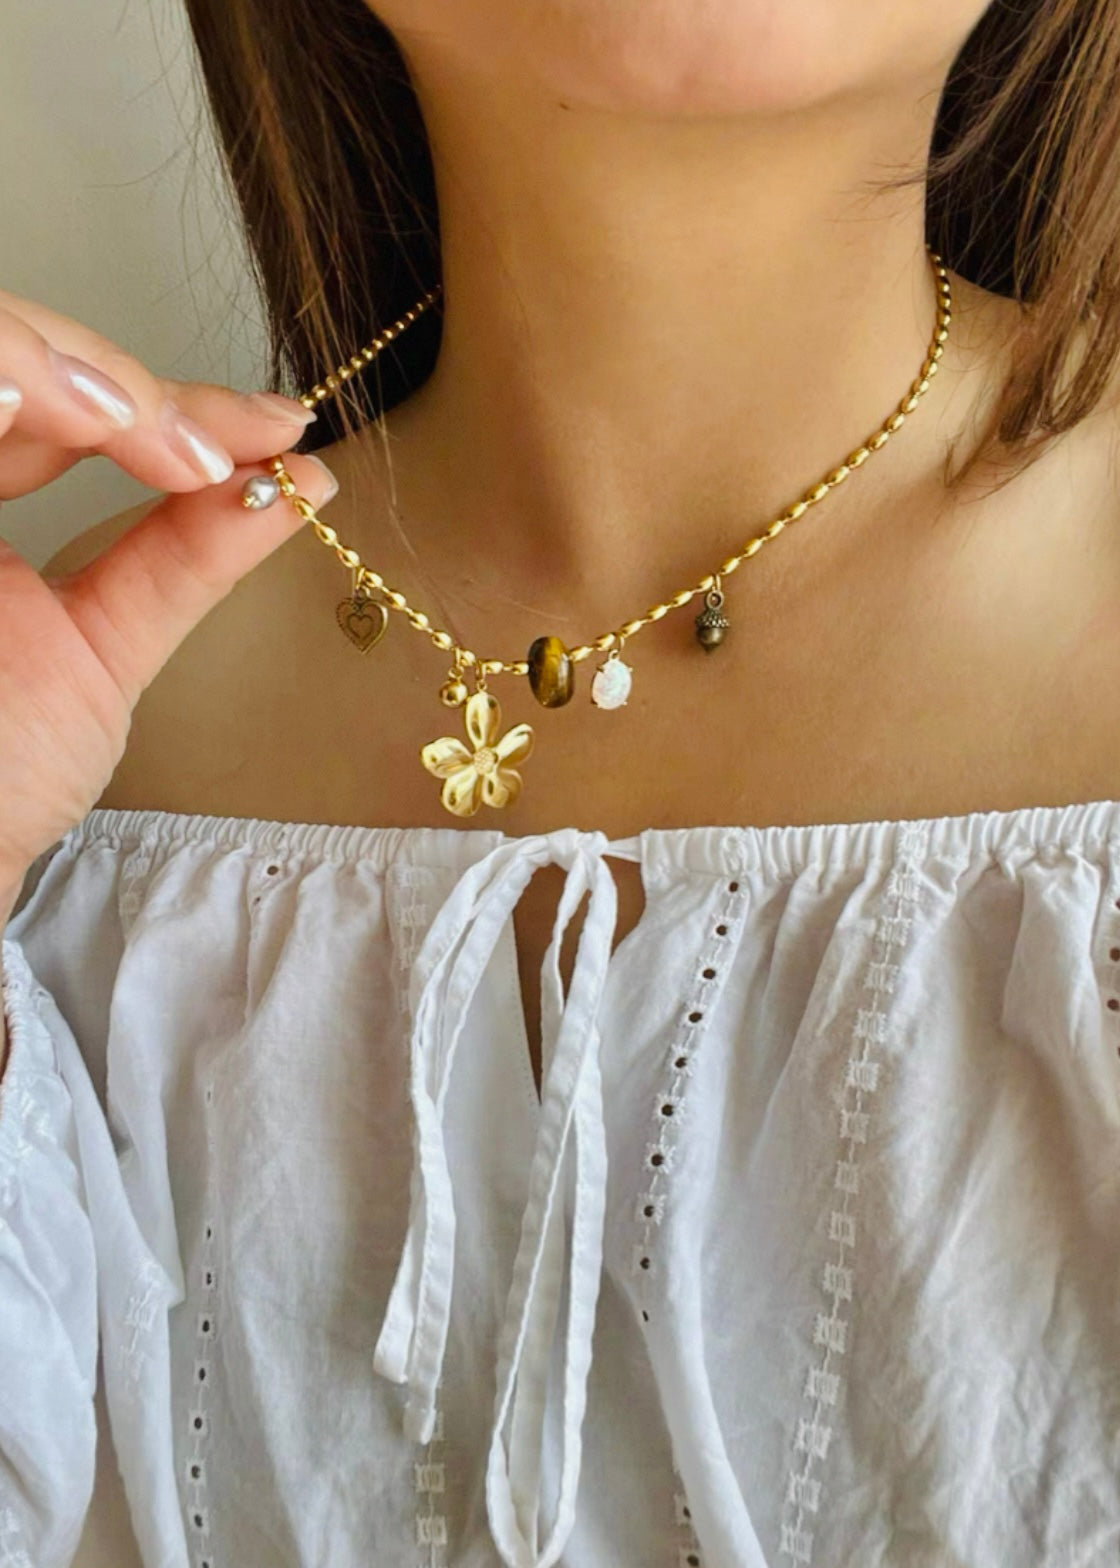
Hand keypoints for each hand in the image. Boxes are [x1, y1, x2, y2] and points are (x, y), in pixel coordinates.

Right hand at [0, 286, 337, 882]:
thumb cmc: (2, 773)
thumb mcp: (106, 651)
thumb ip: (187, 558)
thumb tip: (304, 482)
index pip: (68, 395)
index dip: (162, 398)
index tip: (274, 431)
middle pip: (5, 344)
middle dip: (101, 376)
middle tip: (189, 446)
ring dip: (34, 362)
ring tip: (109, 417)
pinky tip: (21, 400)